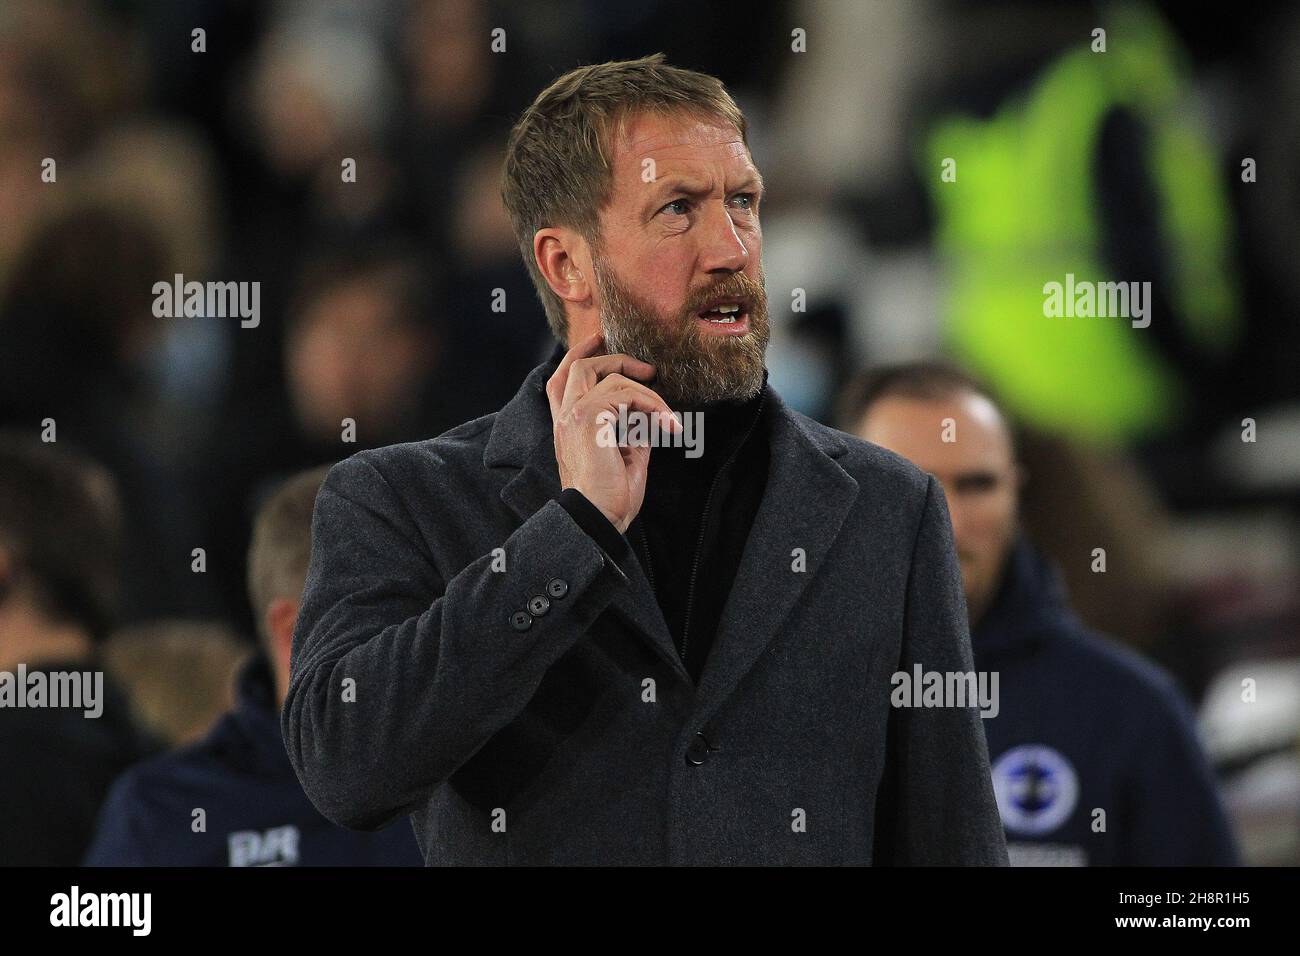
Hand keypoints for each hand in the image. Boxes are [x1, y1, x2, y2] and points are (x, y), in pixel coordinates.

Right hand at [545, 331, 679, 532]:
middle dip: (613, 356)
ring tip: (669, 414)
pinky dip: (652, 404)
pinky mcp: (588, 418)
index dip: (580, 355)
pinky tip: (668, 425)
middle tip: (647, 367)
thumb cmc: (610, 498)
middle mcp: (564, 417)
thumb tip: (650, 414)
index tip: (601, 340)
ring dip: (647, 391)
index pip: (562, 380)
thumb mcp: (627, 456)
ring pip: (607, 375)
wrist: (599, 519)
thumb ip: (633, 430)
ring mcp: (573, 415)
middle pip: (579, 366)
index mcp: (567, 426)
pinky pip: (624, 393)